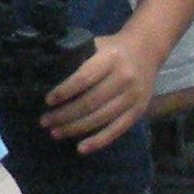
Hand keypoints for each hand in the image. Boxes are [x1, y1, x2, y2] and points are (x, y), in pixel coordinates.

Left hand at [42, 32, 161, 151]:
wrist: (147, 49)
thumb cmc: (113, 48)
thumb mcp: (96, 45)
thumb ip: (77, 58)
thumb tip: (46, 75)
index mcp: (110, 58)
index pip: (84, 77)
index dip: (65, 91)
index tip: (48, 101)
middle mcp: (124, 77)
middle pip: (91, 102)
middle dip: (65, 114)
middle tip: (45, 121)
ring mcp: (133, 96)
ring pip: (101, 118)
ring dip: (76, 128)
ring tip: (55, 133)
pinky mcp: (139, 110)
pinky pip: (117, 130)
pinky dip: (98, 141)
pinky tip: (81, 148)